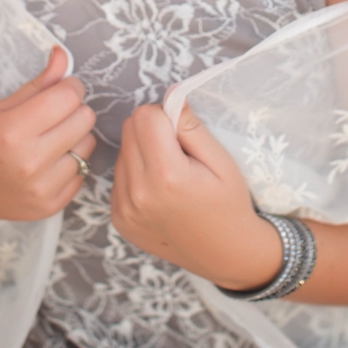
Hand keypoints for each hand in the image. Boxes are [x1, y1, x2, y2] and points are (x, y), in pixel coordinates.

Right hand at [0, 47, 96, 222]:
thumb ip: (38, 83)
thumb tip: (63, 55)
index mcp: (12, 132)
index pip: (69, 97)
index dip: (69, 85)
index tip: (61, 87)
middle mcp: (30, 163)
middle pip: (84, 119)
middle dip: (73, 109)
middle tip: (52, 113)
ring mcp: (41, 189)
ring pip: (88, 145)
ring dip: (74, 137)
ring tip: (48, 139)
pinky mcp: (49, 207)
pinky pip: (83, 172)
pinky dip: (70, 163)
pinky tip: (47, 161)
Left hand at [111, 102, 281, 290]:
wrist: (226, 254)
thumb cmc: (229, 204)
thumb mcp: (221, 160)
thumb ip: (192, 126)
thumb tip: (171, 93)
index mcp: (166, 176)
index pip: (145, 116)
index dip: (167, 116)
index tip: (184, 135)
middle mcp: (138, 194)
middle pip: (129, 129)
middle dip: (152, 130)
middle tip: (179, 152)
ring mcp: (124, 209)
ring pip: (122, 150)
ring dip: (143, 152)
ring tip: (170, 174)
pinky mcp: (118, 218)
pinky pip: (119, 175)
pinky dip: (137, 174)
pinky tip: (159, 190)